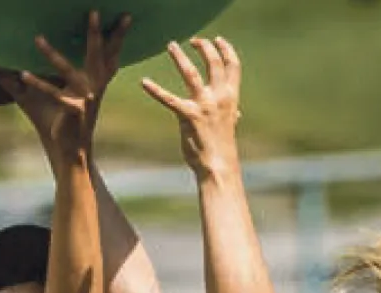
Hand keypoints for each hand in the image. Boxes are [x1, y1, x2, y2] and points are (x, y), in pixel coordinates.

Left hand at [0, 11, 130, 163]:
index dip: (118, 34)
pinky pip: (52, 92)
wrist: (73, 147)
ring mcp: (85, 97)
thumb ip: (73, 72)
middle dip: (95, 33)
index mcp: (98, 79)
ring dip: (51, 53)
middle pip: (96, 54)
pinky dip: (36, 82)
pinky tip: (22, 74)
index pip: (110, 52)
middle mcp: (95, 85)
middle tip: (93, 12)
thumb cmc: (70, 116)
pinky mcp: (72, 108)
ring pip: (66, 70)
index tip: (127, 15)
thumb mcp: (76, 92)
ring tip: (36, 38)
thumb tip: (62, 52)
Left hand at [142, 37, 243, 178]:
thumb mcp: (229, 126)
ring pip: (191, 74)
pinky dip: (155, 90)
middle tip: (192, 40)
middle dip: (204, 48)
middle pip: (213, 63)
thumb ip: (231, 114)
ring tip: (171, 46)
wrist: (218, 165)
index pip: (232, 66)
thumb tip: (237, 113)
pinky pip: (169, 99)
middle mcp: (220, 97)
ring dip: (181, 58)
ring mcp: (204, 106)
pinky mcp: (188, 116)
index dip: (225, 50)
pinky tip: (144, 82)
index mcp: (231, 97)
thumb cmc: (222, 147)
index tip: (217, 40)